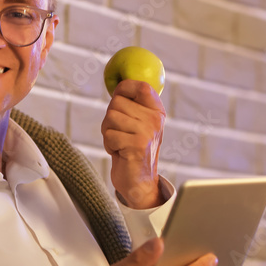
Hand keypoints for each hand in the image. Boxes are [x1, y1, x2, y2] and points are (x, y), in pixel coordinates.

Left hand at [101, 80, 164, 208]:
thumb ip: (133, 105)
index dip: (123, 89)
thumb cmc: (133, 149)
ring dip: (108, 132)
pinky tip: (120, 152)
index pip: (141, 86)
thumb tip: (118, 84)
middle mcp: (155, 119)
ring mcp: (147, 132)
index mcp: (157, 111)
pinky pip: (109, 135)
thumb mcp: (139, 124)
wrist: (139, 181)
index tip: (118, 100)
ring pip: (110, 118)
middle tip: (120, 132)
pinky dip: (109, 145)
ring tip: (120, 143)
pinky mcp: (136, 145)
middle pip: (116, 102)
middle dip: (110, 118)